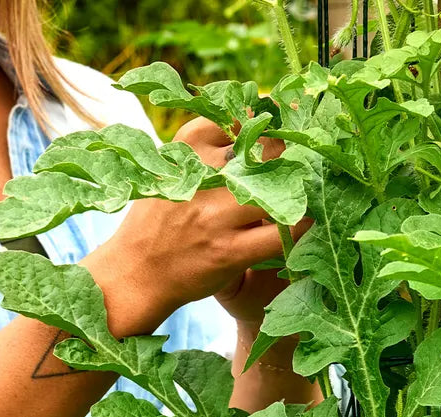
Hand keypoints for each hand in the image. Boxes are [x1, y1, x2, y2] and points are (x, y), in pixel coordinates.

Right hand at [83, 118, 287, 338]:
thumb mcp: (172, 168)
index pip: (242, 118)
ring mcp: (216, 216)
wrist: (136, 273)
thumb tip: (256, 119)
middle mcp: (204, 175)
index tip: (279, 127)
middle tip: (302, 163)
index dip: (266, 122)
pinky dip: (298, 229)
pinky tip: (304, 226)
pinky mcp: (229, 251)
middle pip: (266, 151)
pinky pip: (279, 236)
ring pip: (276, 191)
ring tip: (303, 194)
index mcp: (189, 146)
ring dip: (297, 193)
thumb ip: (208, 147)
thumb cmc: (160, 220)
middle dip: (288, 156)